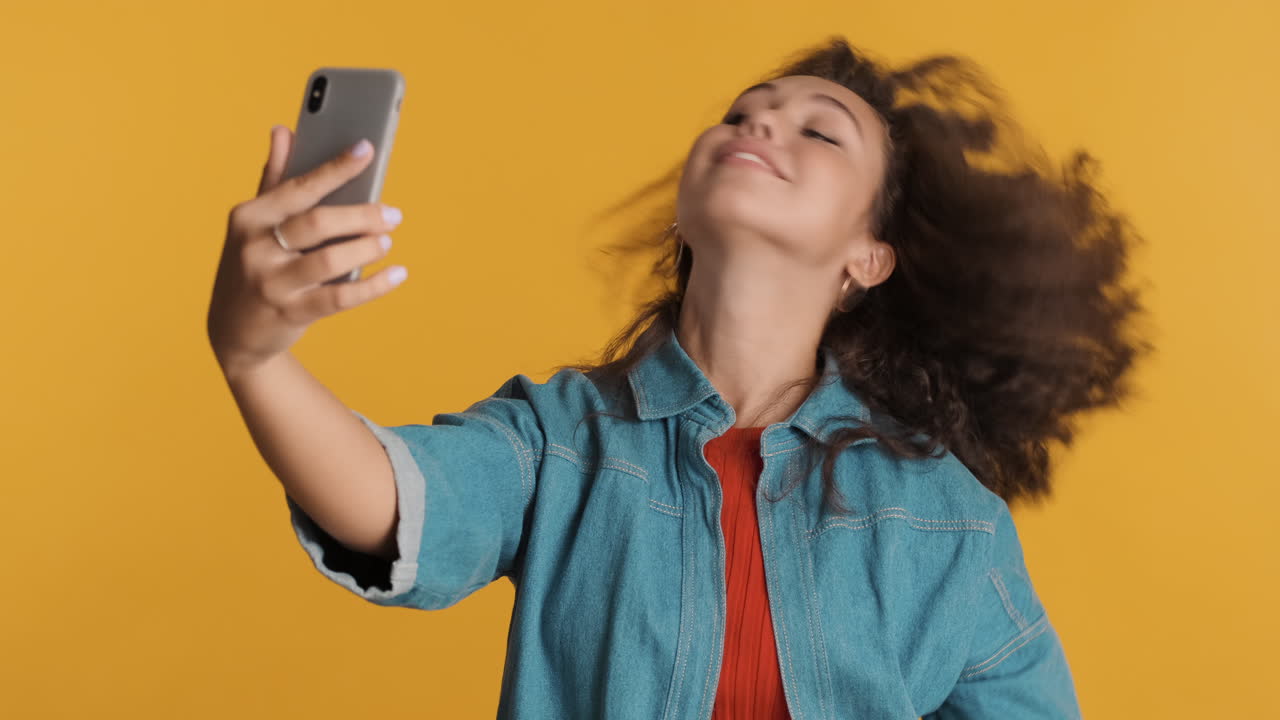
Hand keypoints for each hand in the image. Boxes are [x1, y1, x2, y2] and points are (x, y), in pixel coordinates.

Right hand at [207, 126, 406, 378]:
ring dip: (366, 249)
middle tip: (393, 215)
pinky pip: (340, 298)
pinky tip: (397, 274)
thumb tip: (283, 130)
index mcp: (249, 216)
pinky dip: (374, 286)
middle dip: (362, 215)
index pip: (300, 185)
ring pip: (329, 260)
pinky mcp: (289, 314)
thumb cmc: (254, 265)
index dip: (336, 167)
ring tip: (387, 241)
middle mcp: (255, 247)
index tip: (367, 149)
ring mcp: (271, 283)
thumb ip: (273, 178)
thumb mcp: (255, 224)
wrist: (233, 331)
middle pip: (318, 223)